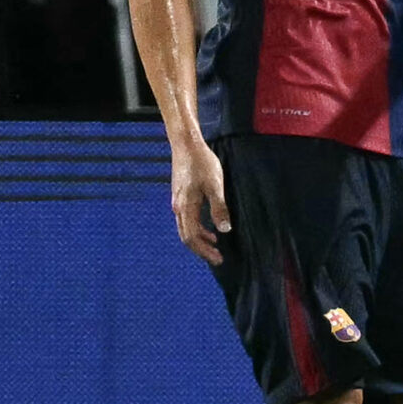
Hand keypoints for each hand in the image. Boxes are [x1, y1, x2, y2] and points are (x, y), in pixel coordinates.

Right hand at [168, 138, 229, 265]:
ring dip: (200, 240)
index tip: (218, 259)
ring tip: (215, 246)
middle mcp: (178, 208)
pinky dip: (197, 228)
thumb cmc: (202, 163)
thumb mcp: (215, 185)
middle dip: (202, 250)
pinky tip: (209, 229)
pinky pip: (187, 220)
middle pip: (187, 236)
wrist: (186, 145)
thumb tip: (224, 230)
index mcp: (186, 207)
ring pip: (186, 228)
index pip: (192, 237)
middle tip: (217, 258)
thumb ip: (219, 208)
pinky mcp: (181, 196)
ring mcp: (178, 202)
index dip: (204, 251)